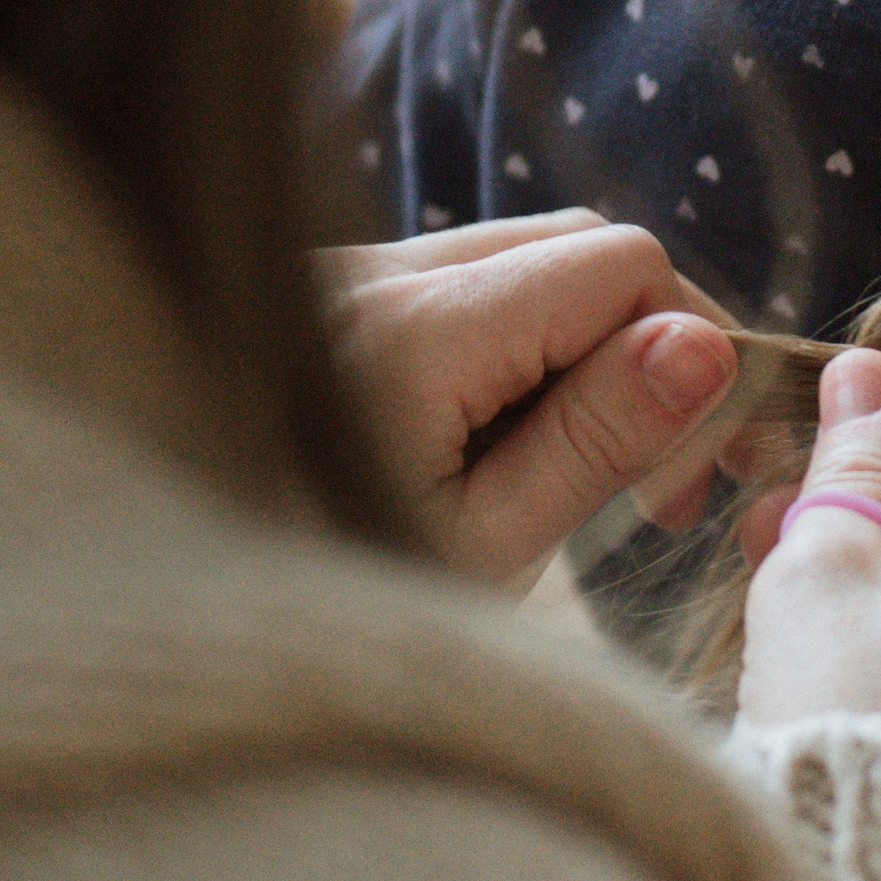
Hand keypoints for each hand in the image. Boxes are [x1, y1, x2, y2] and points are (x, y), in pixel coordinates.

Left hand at [317, 211, 739, 591]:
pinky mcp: (324, 300)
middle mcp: (369, 269)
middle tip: (652, 486)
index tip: (683, 481)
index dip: (685, 352)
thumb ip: (593, 436)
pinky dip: (509, 350)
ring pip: (520, 262)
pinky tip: (495, 452)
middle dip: (641, 346)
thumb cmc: (326, 617)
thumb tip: (705, 346)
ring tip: (568, 477)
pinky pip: (457, 288)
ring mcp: (340, 275)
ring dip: (576, 351)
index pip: (620, 264)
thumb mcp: (482, 546)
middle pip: (575, 245)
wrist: (175, 635)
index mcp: (411, 331)